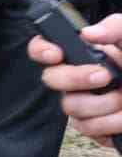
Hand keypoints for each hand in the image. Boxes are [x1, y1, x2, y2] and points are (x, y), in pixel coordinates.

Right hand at [29, 15, 121, 141]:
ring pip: (70, 107)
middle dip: (76, 78)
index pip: (44, 48)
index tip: (57, 54)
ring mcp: (83, 103)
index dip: (41, 50)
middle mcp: (76, 79)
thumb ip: (115, 27)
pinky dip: (111, 124)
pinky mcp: (94, 127)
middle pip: (51, 79)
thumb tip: (88, 33)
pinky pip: (88, 128)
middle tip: (105, 76)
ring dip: (103, 104)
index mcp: (82, 54)